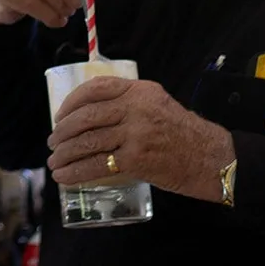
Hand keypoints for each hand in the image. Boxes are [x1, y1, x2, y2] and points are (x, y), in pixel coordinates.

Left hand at [45, 76, 234, 202]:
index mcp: (139, 90)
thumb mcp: (157, 103)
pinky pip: (97, 165)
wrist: (212, 158)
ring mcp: (136, 133)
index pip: (96, 88)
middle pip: (86, 117)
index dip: (71, 102)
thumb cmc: (183, 133)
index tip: (59, 115)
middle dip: (63, 131)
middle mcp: (136, 108)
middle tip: (52, 142)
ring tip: (55, 162)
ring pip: (88, 142)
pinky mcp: (136, 159)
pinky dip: (76, 172)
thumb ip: (128, 102)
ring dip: (65, 153)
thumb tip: (90, 113)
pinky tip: (65, 177)